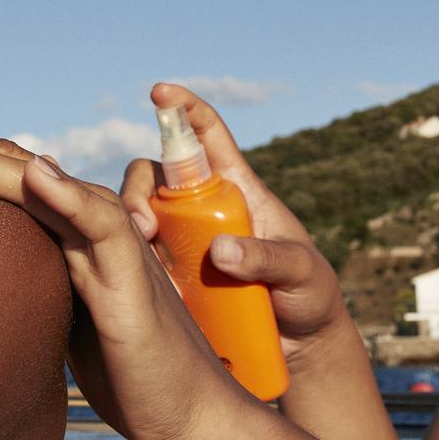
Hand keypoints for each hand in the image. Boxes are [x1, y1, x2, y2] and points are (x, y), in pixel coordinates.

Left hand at [0, 119, 251, 439]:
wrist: (188, 417)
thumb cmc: (126, 374)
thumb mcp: (48, 326)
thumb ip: (14, 293)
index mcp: (59, 237)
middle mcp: (82, 227)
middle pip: (4, 173)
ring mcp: (110, 246)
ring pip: (42, 185)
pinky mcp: (133, 280)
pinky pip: (103, 226)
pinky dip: (69, 197)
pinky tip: (34, 176)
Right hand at [119, 83, 352, 363]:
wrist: (302, 347)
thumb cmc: (311, 296)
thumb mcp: (300, 272)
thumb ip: (268, 258)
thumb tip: (220, 250)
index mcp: (238, 190)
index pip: (208, 137)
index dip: (185, 109)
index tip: (160, 92)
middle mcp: (204, 209)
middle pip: (156, 177)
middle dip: (139, 189)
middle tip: (144, 225)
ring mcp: (185, 243)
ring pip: (138, 215)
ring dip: (127, 225)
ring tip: (138, 251)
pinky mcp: (172, 277)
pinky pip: (139, 258)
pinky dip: (128, 260)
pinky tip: (131, 277)